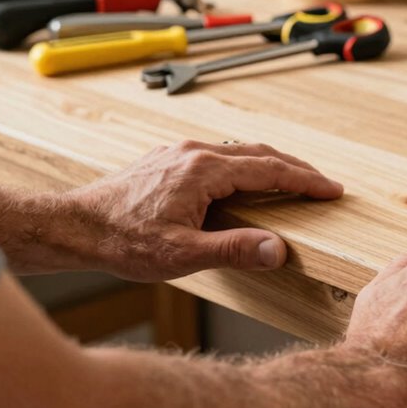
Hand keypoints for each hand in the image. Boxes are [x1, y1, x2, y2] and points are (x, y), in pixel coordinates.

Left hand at [69, 140, 343, 280]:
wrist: (74, 227)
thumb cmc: (123, 241)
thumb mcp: (182, 255)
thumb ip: (234, 250)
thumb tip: (278, 249)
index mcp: (203, 171)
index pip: (270, 169)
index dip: (306, 180)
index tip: (332, 190)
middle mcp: (193, 153)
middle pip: (259, 153)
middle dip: (296, 169)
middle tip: (322, 185)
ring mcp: (179, 154)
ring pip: (238, 152)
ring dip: (270, 165)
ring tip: (293, 182)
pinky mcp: (168, 161)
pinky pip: (219, 156)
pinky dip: (245, 166)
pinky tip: (246, 182)